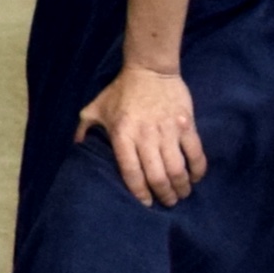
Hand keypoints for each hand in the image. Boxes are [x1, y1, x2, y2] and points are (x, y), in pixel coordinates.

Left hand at [77, 64, 205, 205]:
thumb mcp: (94, 108)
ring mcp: (168, 131)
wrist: (150, 69)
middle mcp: (145, 136)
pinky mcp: (186, 125)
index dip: (139, 192)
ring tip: (181, 195)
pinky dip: (197, 170)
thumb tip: (76, 148)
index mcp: (122, 135)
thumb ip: (83, 129)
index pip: (131, 172)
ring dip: (181, 187)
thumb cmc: (120, 91)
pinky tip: (195, 178)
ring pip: (177, 169)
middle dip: (164, 195)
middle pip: (157, 176)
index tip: (145, 203)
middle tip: (167, 203)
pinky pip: (195, 153)